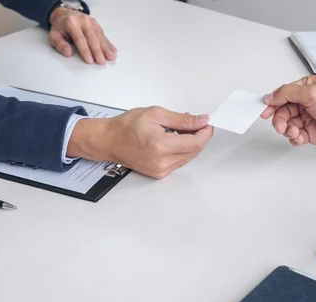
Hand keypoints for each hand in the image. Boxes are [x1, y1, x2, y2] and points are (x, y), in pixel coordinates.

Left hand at [49, 7, 116, 64]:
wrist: (64, 15)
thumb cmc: (60, 27)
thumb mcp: (53, 36)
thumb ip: (60, 44)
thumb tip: (68, 52)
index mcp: (71, 23)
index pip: (80, 38)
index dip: (85, 50)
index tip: (89, 60)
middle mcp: (83, 21)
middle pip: (92, 38)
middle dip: (97, 51)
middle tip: (101, 61)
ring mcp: (91, 22)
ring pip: (100, 37)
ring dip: (106, 48)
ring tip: (110, 57)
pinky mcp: (96, 24)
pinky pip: (103, 35)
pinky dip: (108, 44)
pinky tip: (113, 51)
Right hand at [68, 107, 213, 178]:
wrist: (109, 141)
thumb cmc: (127, 126)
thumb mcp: (155, 114)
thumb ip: (181, 119)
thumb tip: (201, 121)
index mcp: (160, 145)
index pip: (195, 143)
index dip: (205, 133)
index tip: (207, 124)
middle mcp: (162, 162)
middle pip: (194, 151)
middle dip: (198, 137)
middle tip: (194, 124)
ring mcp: (160, 170)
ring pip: (188, 157)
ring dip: (190, 144)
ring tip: (180, 130)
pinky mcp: (159, 174)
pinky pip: (179, 162)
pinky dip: (181, 151)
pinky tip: (173, 140)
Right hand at [260, 76, 315, 148]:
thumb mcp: (310, 92)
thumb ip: (287, 93)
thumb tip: (270, 96)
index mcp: (306, 88)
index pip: (282, 95)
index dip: (272, 104)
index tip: (264, 112)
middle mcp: (305, 103)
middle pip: (282, 112)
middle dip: (280, 120)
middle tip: (281, 126)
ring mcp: (307, 118)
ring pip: (286, 125)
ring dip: (288, 130)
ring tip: (295, 132)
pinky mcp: (310, 133)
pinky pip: (294, 136)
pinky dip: (294, 138)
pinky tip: (301, 138)